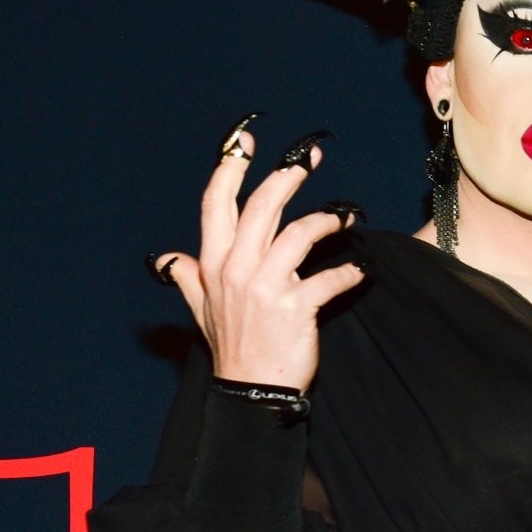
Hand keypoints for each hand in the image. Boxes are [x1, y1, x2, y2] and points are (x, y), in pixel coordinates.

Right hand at [151, 115, 366, 392]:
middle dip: (287, 176)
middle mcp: (235, 270)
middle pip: (261, 207)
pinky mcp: (295, 308)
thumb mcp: (200, 310)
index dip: (230, 168)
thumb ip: (186, 277)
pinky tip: (363, 271)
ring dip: (329, 220)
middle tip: (311, 158)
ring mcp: (265, 288)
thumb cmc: (231, 346)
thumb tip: (168, 258)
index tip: (245, 140)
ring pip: (299, 234)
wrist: (249, 391)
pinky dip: (352, 272)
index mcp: (212, 263)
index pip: (216, 204)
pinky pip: (330, 278)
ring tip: (348, 217)